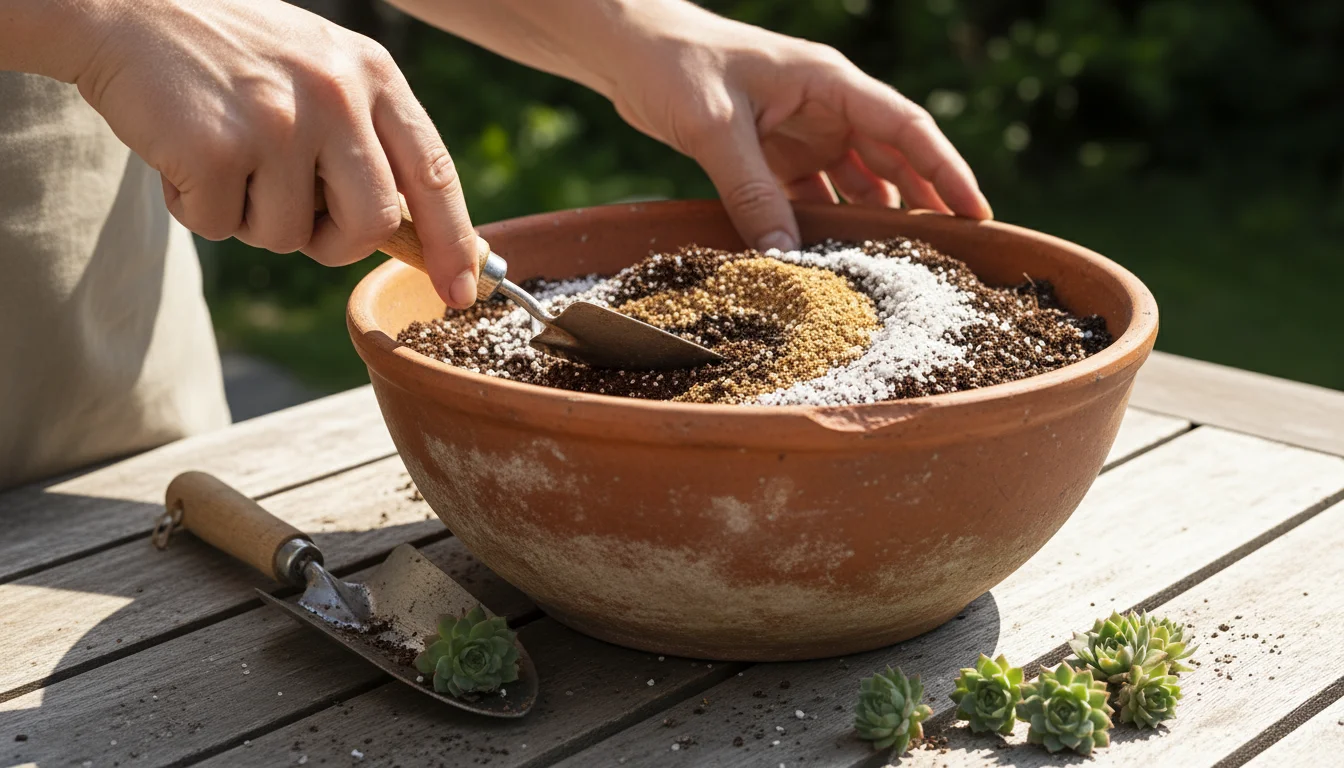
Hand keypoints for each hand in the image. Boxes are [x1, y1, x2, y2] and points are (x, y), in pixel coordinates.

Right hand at [71, 0, 479, 306]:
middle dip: (335, 244)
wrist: (124, 7)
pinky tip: (183, 154)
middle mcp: (337, 95)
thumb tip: (405, 231)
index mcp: (374, 75)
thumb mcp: (322, 72)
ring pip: (289, 236)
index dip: (452, 242)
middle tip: (297, 218)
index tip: (461, 290)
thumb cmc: (232, 55)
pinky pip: (222, 227)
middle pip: (371, 224)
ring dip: (251, 218)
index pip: (434, 174)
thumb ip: (367, 139)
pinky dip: (196, 207)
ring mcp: (278, 121)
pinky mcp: (218, 148)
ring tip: (225, 156)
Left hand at [603, 6, 992, 250]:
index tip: (976, 213)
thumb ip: (751, 191)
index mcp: (830, 83)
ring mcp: (801, 131)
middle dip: (923, 203)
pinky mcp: (772, 153)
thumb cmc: (676, 66)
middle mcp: (826, 106)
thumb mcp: (715, 129)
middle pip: (892, 159)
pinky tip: (833, 257)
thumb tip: (785, 257)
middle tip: (952, 254)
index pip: (906, 128)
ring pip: (855, 181)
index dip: (946, 171)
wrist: (630, 51)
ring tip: (899, 264)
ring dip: (874, 219)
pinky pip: (811, 195)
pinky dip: (824, 224)